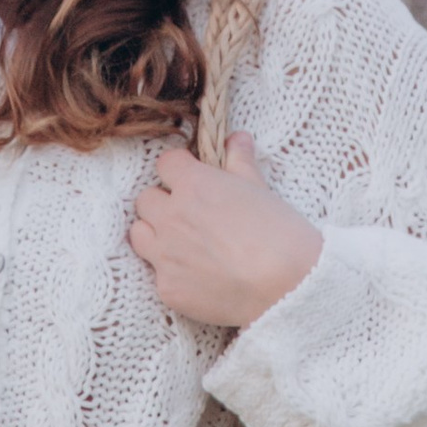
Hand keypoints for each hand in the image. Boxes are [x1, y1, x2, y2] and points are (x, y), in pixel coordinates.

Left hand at [128, 133, 321, 327]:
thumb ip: (239, 161)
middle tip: (188, 214)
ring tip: (182, 243)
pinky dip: (172, 273)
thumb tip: (236, 138)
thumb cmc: (279, 233)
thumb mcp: (260, 189)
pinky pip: (156, 274)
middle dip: (164, 203)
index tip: (192, 178)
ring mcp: (165, 255)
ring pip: (139, 234)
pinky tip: (198, 277)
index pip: (166, 163)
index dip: (180, 170)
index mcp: (193, 185)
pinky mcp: (167, 289)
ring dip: (155, 234)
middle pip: (146, 199)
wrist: (287, 287)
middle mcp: (171, 216)